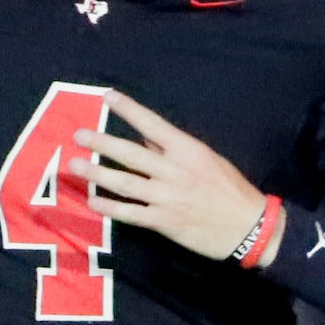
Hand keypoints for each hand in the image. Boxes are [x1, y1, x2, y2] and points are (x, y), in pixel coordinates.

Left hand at [67, 90, 268, 260]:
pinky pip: (131, 213)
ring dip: (97, 173)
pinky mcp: (164, 222)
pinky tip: (93, 201)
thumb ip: (174, 149)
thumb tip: (145, 136)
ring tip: (74, 165)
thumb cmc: (230, 189)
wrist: (249, 227)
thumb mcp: (207, 159)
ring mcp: (168, 198)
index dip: (129, 109)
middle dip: (101, 143)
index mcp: (187, 150)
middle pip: (130, 153)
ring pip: (124, 183)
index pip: (152, 124)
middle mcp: (174, 171)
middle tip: (78, 135)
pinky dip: (110, 207)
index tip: (108, 96)